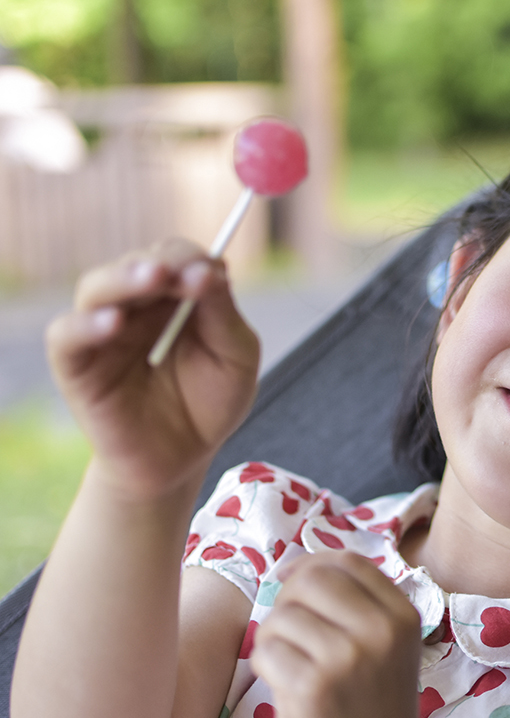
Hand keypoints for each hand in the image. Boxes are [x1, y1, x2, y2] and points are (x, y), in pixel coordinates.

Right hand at [46, 239, 259, 500]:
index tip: (214, 273)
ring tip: (155, 278)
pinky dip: (86, 325)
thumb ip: (223, 314)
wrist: (184, 459)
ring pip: (97, 287)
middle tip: (185, 271)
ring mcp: (103, 333)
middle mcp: (135, 306)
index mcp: (175, 297)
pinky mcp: (77, 366)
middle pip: (138, 263)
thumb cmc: (211, 403)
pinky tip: (114, 324)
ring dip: (126, 278)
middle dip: (164, 263)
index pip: (176, 258)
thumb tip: (212, 268)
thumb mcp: (235, 357)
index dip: (192, 259)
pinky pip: (66, 335)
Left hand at [250, 551, 421, 717]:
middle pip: (313, 580)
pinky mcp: (314, 687)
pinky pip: (266, 651)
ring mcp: (349, 658)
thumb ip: (361, 607)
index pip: (349, 563)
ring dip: (273, 638)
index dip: (311, 564)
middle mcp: (382, 632)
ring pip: (284, 615)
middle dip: (287, 600)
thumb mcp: (388, 650)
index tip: (291, 582)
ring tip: (289, 665)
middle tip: (286, 630)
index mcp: (404, 617)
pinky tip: (283, 686)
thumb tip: (298, 568)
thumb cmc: (372, 709)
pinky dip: (265, 667)